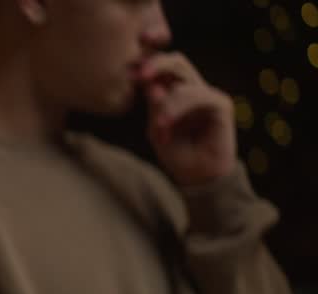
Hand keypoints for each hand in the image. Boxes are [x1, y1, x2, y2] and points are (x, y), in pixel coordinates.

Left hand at [138, 52, 236, 185]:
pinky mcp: (221, 104)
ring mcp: (206, 95)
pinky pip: (199, 95)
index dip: (148, 61)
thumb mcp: (157, 129)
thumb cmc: (177, 154)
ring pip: (184, 79)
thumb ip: (154, 107)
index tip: (130, 71)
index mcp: (173, 92)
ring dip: (166, 101)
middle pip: (177, 60)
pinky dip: (179, 108)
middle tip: (141, 77)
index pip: (162, 67)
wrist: (198, 177)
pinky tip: (165, 125)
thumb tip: (152, 86)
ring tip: (158, 126)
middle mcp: (191, 89)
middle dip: (157, 64)